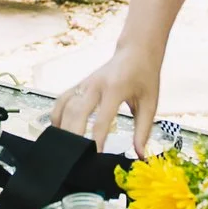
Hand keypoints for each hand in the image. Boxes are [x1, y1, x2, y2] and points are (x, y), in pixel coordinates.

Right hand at [50, 40, 163, 156]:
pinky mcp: (80, 84)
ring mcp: (85, 83)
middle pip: (77, 112)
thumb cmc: (144, 78)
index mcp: (115, 89)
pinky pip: (62, 99)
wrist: (136, 51)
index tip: (95, 157)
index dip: (97, 140)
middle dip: (73, 135)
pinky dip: (57, 114)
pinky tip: (57, 129)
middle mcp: (96, 85)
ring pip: (65, 105)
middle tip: (73, 156)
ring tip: (62, 147)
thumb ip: (144, 130)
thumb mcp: (150, 103)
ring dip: (62, 126)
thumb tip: (139, 154)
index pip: (102, 119)